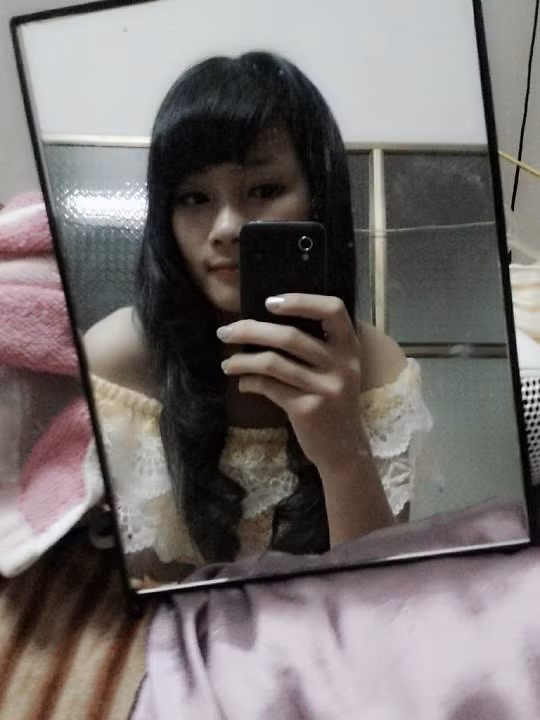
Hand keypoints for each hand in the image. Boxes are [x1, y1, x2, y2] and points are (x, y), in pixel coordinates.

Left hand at [217, 293, 367, 475]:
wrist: (344, 449)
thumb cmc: (332, 402)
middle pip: (290, 336)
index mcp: (350, 347)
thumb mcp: (336, 370)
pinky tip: (242, 383)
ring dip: (243, 360)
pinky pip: (270, 387)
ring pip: (273, 362)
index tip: (269, 302)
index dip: (300, 301)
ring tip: (226, 363)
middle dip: (251, 330)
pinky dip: (250, 382)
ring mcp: (326, 388)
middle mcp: (342, 365)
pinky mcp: (308, 409)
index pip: (333, 309)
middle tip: (225, 332)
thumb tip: (262, 323)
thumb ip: (315, 346)